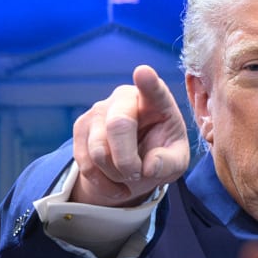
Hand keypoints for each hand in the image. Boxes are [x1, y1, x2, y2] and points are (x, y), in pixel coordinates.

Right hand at [71, 65, 189, 206]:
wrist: (134, 163)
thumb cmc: (161, 154)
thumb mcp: (176, 162)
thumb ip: (169, 163)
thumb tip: (148, 166)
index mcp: (156, 100)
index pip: (153, 89)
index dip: (148, 81)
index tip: (143, 72)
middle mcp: (125, 97)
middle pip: (118, 126)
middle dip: (126, 161)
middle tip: (137, 174)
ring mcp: (99, 109)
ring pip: (98, 150)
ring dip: (115, 174)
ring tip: (129, 177)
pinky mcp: (81, 126)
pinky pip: (85, 162)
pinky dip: (101, 182)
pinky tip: (115, 185)